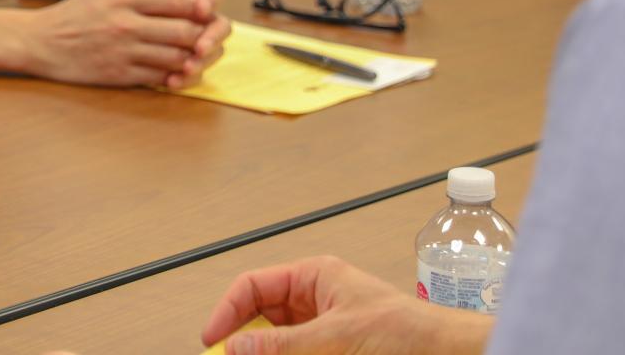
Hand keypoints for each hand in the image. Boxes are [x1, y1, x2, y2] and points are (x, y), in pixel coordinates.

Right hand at [19, 0, 229, 87]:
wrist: (39, 41)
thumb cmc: (74, 15)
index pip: (178, 1)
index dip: (198, 9)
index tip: (203, 14)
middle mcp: (126, 23)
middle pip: (184, 31)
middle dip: (202, 36)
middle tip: (206, 39)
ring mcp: (123, 51)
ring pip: (176, 57)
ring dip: (191, 59)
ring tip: (194, 57)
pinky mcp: (119, 74)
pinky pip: (158, 77)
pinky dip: (173, 76)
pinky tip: (175, 73)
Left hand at [141, 0, 230, 86]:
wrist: (108, 17)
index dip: (212, 1)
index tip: (201, 9)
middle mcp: (199, 19)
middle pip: (220, 28)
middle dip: (212, 39)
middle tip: (200, 48)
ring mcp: (193, 42)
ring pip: (211, 53)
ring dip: (203, 63)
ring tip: (187, 69)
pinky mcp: (183, 62)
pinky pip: (193, 72)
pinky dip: (186, 79)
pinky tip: (172, 83)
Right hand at [202, 256, 492, 354]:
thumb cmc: (412, 333)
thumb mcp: (339, 336)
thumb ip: (285, 344)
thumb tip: (237, 347)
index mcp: (314, 277)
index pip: (253, 287)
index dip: (227, 312)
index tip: (212, 341)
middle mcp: (315, 301)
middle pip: (261, 318)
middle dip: (244, 340)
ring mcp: (325, 329)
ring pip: (278, 342)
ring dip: (265, 352)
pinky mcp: (334, 351)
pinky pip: (299, 353)